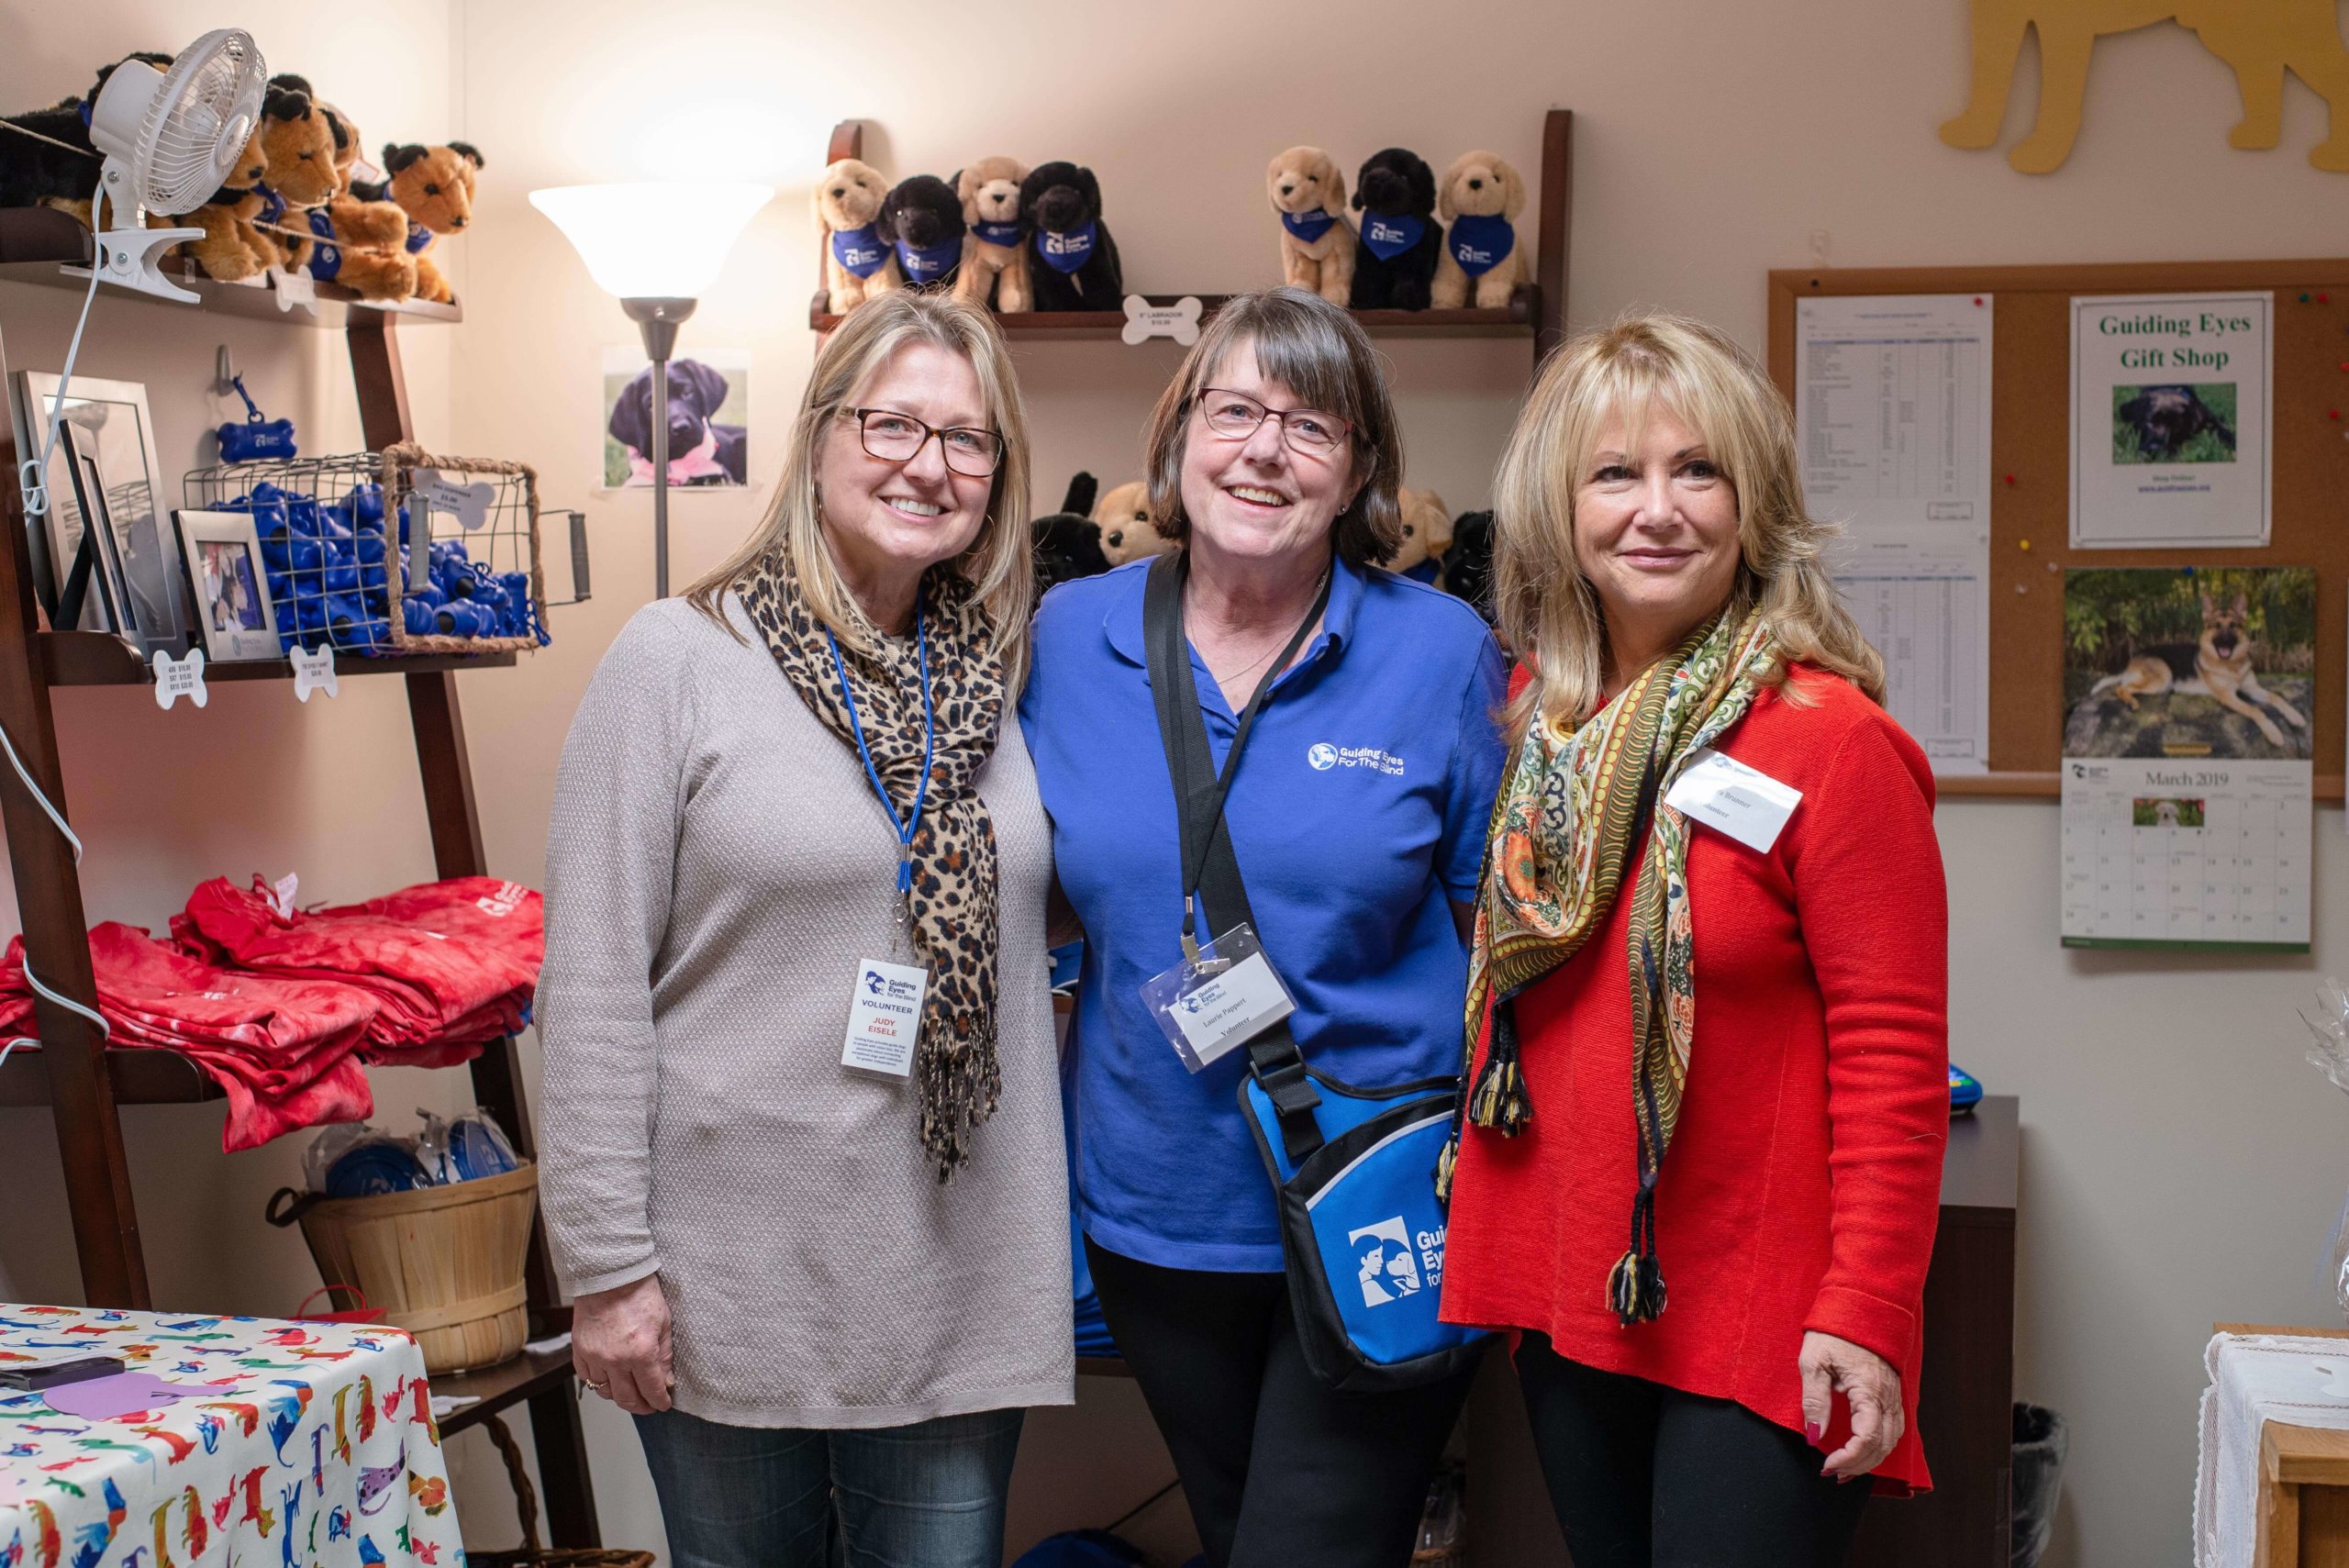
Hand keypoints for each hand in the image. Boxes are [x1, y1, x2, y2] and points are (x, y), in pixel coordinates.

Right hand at [573, 1274, 673, 1414]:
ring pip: (605, 1392)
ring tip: (630, 1393)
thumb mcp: (664, 1322)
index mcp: (641, 1352)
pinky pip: (587, 1378)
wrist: (610, 1275)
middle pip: (627, 1398)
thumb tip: (667, 1380)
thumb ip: (665, 1355)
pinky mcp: (580, 1350)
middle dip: (641, 1406)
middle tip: (649, 1406)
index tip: (663, 1404)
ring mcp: (595, 1356)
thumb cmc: (640, 1293)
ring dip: (619, 1397)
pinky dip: (598, 1383)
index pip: (652, 1390)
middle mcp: (616, 1359)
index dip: (659, 1401)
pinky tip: (610, 1380)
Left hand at [1799, 1330, 1902, 1481]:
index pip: (1868, 1437)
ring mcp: (1893, 1395)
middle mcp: (1887, 1396)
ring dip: (1869, 1460)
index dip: (1849, 1458)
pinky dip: (1879, 1446)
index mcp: (1869, 1389)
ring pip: (1891, 1440)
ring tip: (1844, 1470)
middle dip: (1857, 1465)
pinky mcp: (1892, 1393)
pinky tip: (1862, 1452)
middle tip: (1831, 1472)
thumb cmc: (1834, 1331)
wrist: (1860, 1305)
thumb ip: (1815, 1400)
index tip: (1827, 1465)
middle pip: (1882, 1445)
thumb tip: (1814, 1436)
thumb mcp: (1814, 1362)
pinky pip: (1893, 1429)